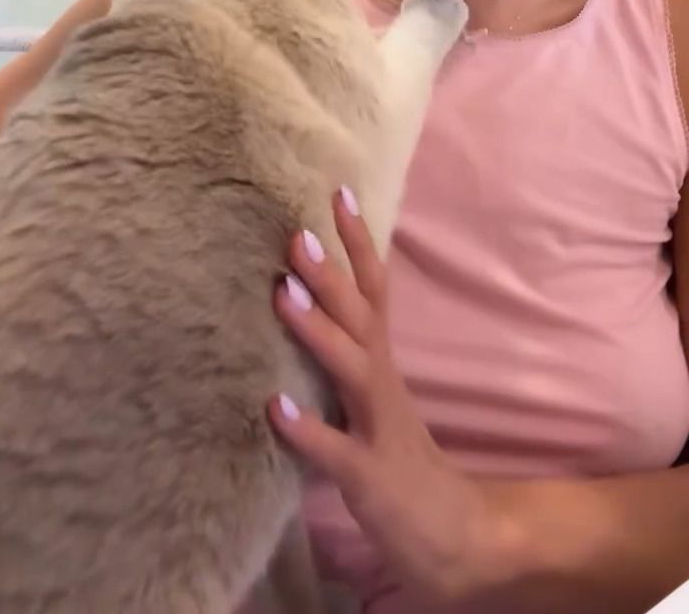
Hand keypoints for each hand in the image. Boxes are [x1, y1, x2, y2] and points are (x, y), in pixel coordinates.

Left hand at [268, 189, 490, 603]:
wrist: (458, 540)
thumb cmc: (401, 464)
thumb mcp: (370, 399)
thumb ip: (344, 355)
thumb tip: (302, 301)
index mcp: (381, 364)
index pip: (372, 290)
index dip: (356, 243)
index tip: (337, 191)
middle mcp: (383, 384)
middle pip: (361, 317)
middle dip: (331, 273)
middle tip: (297, 230)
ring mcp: (379, 429)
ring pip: (351, 369)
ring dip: (318, 330)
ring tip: (283, 294)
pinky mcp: (370, 478)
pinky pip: (336, 450)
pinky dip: (307, 428)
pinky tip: (274, 408)